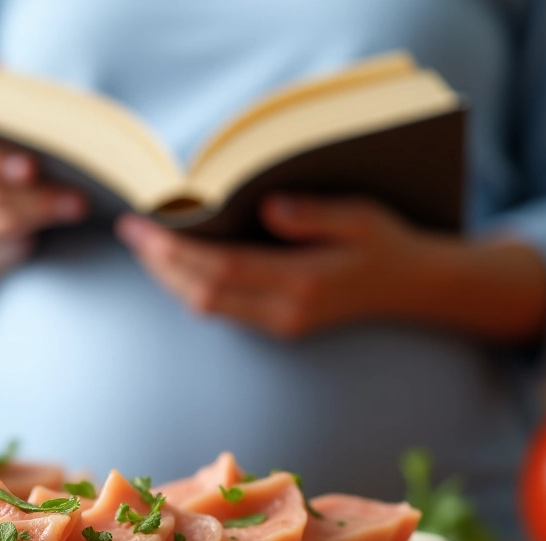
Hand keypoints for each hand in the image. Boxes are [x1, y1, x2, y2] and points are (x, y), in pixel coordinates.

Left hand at [115, 195, 545, 342]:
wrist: (415, 289)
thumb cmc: (387, 243)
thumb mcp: (361, 216)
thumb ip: (313, 213)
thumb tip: (265, 207)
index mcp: (304, 282)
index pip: (221, 269)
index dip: (175, 251)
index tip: (143, 226)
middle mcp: (287, 312)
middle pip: (202, 294)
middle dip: (161, 264)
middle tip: (130, 231)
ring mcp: (281, 326)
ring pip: (207, 307)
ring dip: (170, 278)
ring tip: (144, 244)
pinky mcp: (279, 328)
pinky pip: (222, 311)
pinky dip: (191, 286)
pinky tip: (176, 263)